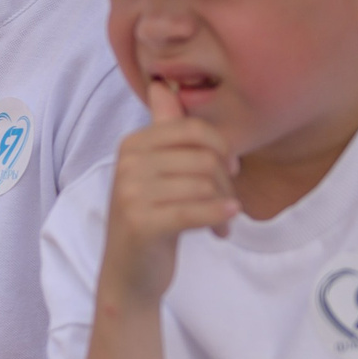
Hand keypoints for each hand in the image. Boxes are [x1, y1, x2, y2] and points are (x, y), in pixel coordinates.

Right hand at [99, 80, 237, 311]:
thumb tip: (161, 84)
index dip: (222, 148)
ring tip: (220, 223)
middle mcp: (127, 164)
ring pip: (204, 185)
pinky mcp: (141, 223)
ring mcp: (131, 193)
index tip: (230, 170)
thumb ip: (164, 129)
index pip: (194, 130)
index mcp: (133, 145)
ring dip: (223, 208)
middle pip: (204, 158)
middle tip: (226, 205)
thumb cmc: (152, 219)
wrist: (129, 274)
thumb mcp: (157, 172)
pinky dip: (218, 216)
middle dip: (226, 184)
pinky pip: (195, 210)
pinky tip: (224, 227)